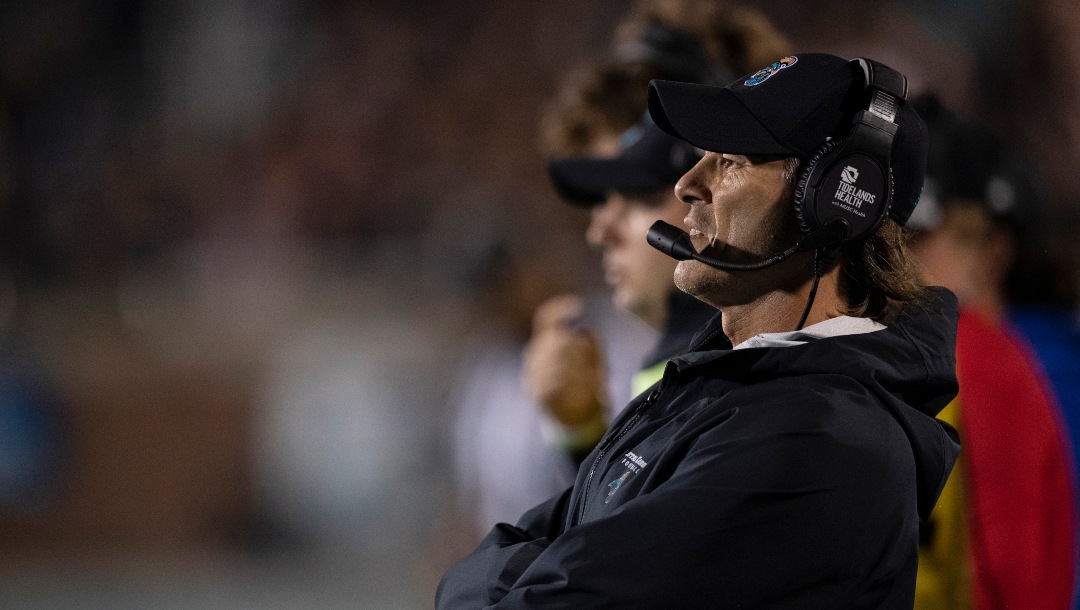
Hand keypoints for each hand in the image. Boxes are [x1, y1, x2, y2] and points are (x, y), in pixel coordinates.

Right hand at [522, 295, 606, 426]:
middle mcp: (534, 357)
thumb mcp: (594, 361)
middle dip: (580, 351)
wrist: (577, 421)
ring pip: (557, 361)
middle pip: (556, 340)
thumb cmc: (585, 385)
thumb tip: (584, 331)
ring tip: (594, 383)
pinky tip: (586, 390)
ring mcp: (533, 376)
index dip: (559, 310)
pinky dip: (573, 385)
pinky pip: (554, 382)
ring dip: (581, 371)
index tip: (578, 307)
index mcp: (545, 344)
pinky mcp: (537, 395)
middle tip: (596, 368)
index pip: (545, 319)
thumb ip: (591, 345)